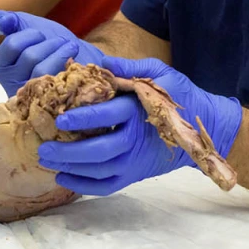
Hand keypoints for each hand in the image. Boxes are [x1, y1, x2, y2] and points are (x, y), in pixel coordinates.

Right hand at [0, 10, 104, 96]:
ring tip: (70, 47)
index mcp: (3, 66)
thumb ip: (9, 20)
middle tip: (60, 41)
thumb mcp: (28, 26)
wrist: (78, 59)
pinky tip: (74, 60)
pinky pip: (55, 82)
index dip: (30, 35)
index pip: (12, 45)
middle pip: (29, 56)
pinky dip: (66, 65)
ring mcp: (31, 96)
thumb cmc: (50, 44)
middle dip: (49, 43)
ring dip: (60, 53)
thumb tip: (0, 21)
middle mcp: (12, 84)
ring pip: (42, 69)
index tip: (41, 34)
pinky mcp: (48, 102)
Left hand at [37, 56, 241, 195]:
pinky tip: (63, 178)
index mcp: (138, 110)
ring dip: (71, 169)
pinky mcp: (134, 174)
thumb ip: (128, 68)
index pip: (107, 115)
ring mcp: (135, 161)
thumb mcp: (158, 72)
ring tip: (46, 161)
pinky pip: (107, 186)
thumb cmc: (178, 94)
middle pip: (99, 150)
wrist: (205, 126)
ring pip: (100, 171)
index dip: (82, 117)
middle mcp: (135, 139)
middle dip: (68, 152)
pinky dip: (84, 186)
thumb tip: (101, 62)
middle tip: (43, 148)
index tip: (60, 118)